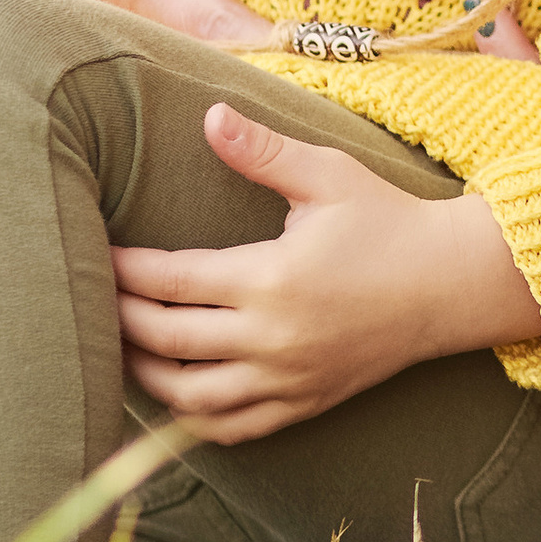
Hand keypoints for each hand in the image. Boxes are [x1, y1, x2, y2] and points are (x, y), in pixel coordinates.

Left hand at [110, 106, 540, 441]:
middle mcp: (274, 340)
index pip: (170, 280)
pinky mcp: (304, 404)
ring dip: (145, 374)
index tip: (96, 252)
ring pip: (190, 398)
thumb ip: (262, 150)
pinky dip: (191, 417)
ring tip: (120, 345)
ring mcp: (288, 380)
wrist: (448, 285)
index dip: (123, 269)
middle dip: (118, 317)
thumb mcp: (326, 175)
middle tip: (91, 295)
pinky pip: (233, 427)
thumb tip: (208, 113)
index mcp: (271, 279)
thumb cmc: (385, 221)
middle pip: (166, 339)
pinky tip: (170, 391)